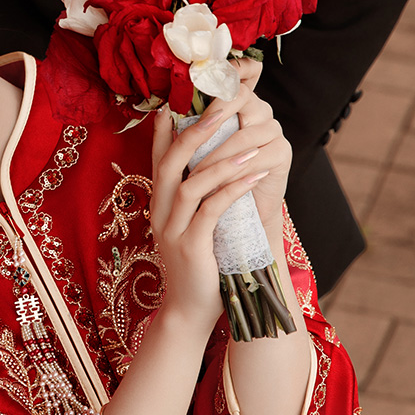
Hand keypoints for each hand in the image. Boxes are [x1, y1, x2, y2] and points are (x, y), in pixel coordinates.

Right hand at [149, 64, 285, 332]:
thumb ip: (197, 199)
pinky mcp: (191, 246)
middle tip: (223, 108)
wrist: (189, 312)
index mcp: (158, 205)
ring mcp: (172, 230)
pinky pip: (211, 209)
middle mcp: (159, 213)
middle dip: (197, 131)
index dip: (167, 128)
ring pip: (192, 182)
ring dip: (224, 160)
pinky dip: (234, 188)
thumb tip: (217, 167)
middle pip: (171, 161)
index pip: (158, 157)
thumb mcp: (192, 227)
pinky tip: (255, 175)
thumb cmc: (199, 266)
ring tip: (251, 144)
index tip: (181, 101)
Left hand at [186, 59, 291, 230]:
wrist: (235, 213)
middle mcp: (259, 110)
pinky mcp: (282, 153)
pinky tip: (216, 185)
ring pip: (242, 136)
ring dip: (215, 157)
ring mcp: (273, 130)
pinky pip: (254, 160)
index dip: (232, 67)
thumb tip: (161, 110)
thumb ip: (179, 130)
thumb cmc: (210, 178)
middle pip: (241, 96)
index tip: (207, 72)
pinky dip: (231, 175)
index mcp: (237, 102)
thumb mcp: (191, 152)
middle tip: (192, 134)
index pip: (241, 73)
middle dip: (214, 113)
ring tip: (193, 175)